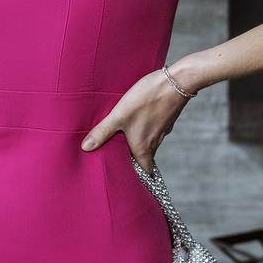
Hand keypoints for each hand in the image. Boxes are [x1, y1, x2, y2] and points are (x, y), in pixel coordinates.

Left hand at [79, 68, 193, 172]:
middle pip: (145, 156)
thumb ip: (102, 131)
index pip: (144, 170)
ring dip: (140, 143)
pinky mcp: (166, 117)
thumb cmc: (146, 99)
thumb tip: (86, 148)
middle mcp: (155, 141)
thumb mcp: (119, 115)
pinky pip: (155, 129)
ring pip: (150, 142)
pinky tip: (139, 120)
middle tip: (122, 160)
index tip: (130, 181)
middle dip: (135, 160)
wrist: (177, 81)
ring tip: (126, 140)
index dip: (138, 177)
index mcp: (143, 146)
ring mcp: (163, 129)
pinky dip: (147, 129)